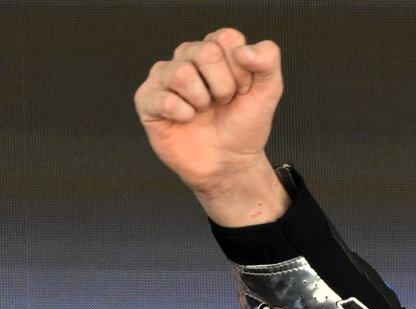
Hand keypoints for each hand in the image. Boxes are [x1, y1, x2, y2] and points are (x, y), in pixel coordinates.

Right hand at [133, 27, 288, 224]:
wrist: (230, 163)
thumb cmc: (243, 126)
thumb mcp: (268, 93)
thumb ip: (268, 62)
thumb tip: (246, 50)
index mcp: (214, 51)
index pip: (226, 38)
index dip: (241, 69)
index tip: (243, 89)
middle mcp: (186, 58)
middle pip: (206, 52)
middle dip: (224, 86)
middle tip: (223, 102)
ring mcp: (164, 77)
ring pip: (182, 73)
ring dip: (203, 100)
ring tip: (204, 111)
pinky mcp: (147, 100)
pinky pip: (164, 99)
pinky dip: (184, 115)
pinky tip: (187, 120)